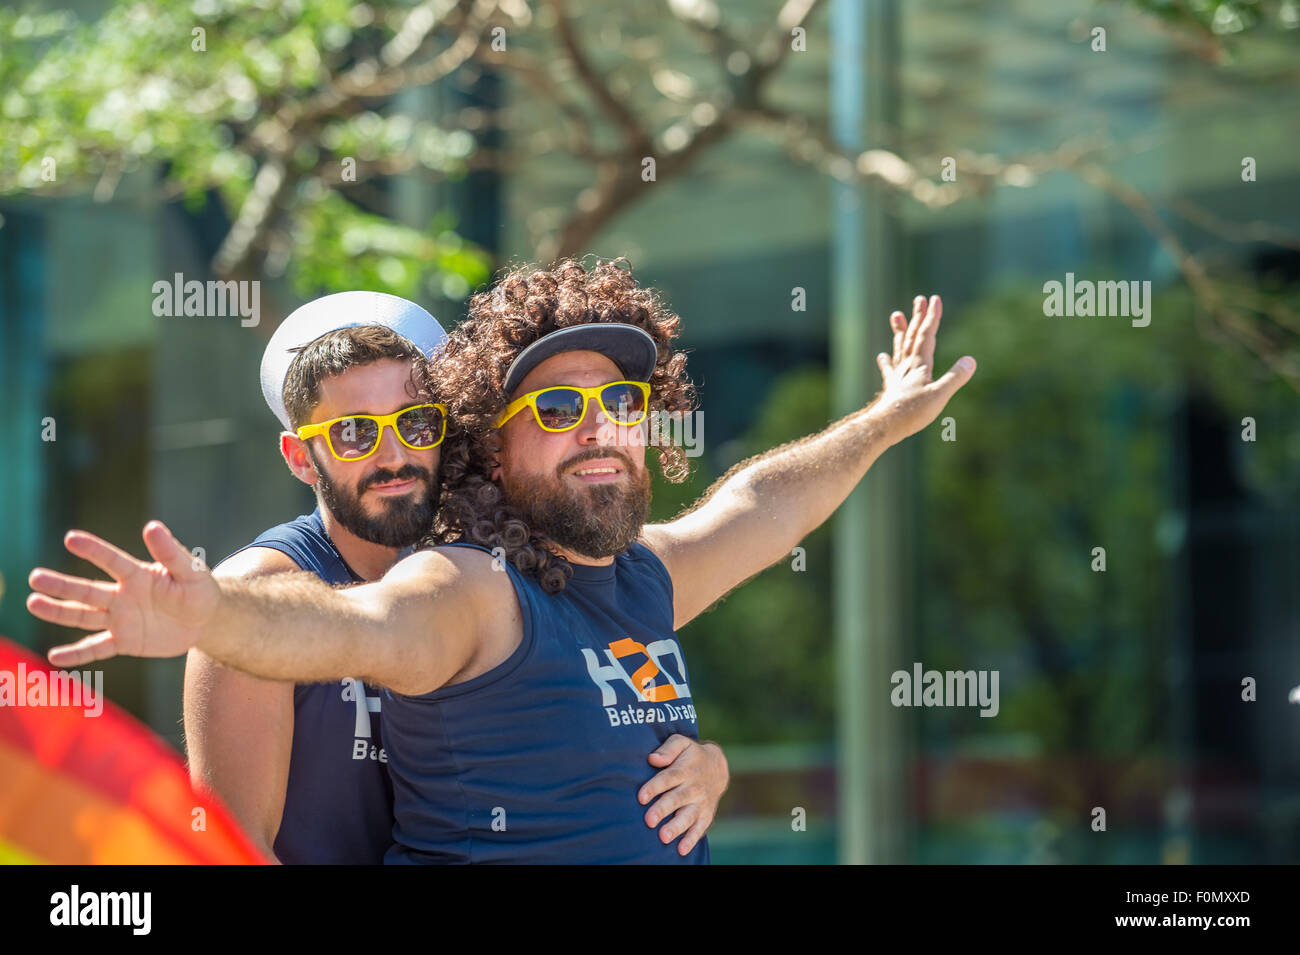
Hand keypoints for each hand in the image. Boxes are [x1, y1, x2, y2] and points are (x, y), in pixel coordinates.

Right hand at [27, 521, 220, 666]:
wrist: (205, 621)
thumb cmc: (199, 590)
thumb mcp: (191, 571)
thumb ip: (171, 552)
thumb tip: (152, 526)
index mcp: (138, 575)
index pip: (112, 561)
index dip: (94, 550)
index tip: (71, 538)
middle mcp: (122, 596)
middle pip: (88, 591)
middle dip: (62, 585)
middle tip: (35, 578)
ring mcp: (120, 619)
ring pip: (85, 616)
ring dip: (59, 611)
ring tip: (33, 603)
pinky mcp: (124, 642)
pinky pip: (97, 649)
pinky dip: (77, 654)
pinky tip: (54, 657)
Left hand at [638, 735, 729, 855]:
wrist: (718, 766)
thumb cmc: (691, 754)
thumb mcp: (682, 743)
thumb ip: (668, 749)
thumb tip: (653, 759)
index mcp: (685, 769)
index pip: (668, 778)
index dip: (654, 787)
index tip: (641, 797)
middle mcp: (693, 787)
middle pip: (676, 799)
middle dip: (663, 810)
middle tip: (649, 821)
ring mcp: (701, 802)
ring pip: (688, 816)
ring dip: (676, 827)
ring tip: (663, 837)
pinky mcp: (706, 814)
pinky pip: (700, 828)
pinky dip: (691, 839)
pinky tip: (681, 849)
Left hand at [873, 294, 975, 442]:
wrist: (884, 426)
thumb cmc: (912, 412)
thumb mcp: (939, 395)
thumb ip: (955, 378)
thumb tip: (971, 360)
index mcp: (919, 365)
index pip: (927, 335)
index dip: (932, 317)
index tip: (935, 299)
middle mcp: (907, 366)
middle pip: (912, 336)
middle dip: (918, 317)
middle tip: (919, 299)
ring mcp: (898, 377)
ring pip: (900, 348)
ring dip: (900, 331)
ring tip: (896, 315)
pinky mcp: (892, 389)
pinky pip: (889, 370)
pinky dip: (886, 361)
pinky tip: (881, 356)